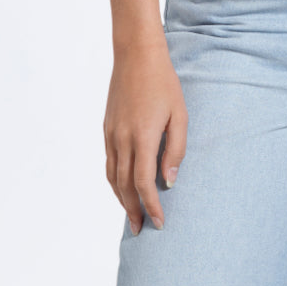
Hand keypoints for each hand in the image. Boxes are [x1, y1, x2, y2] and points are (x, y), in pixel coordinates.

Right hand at [104, 42, 186, 233]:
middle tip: (141, 229)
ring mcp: (111, 135)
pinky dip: (114, 181)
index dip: (151, 205)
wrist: (136, 56)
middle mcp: (122, 140)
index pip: (143, 183)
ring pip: (112, 178)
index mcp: (143, 137)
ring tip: (131, 215)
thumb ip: (176, 149)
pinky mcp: (106, 129)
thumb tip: (169, 181)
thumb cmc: (164, 83)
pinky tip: (122, 187)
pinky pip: (108, 163)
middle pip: (124, 186)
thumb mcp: (179, 114)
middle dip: (133, 210)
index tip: (159, 222)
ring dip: (121, 200)